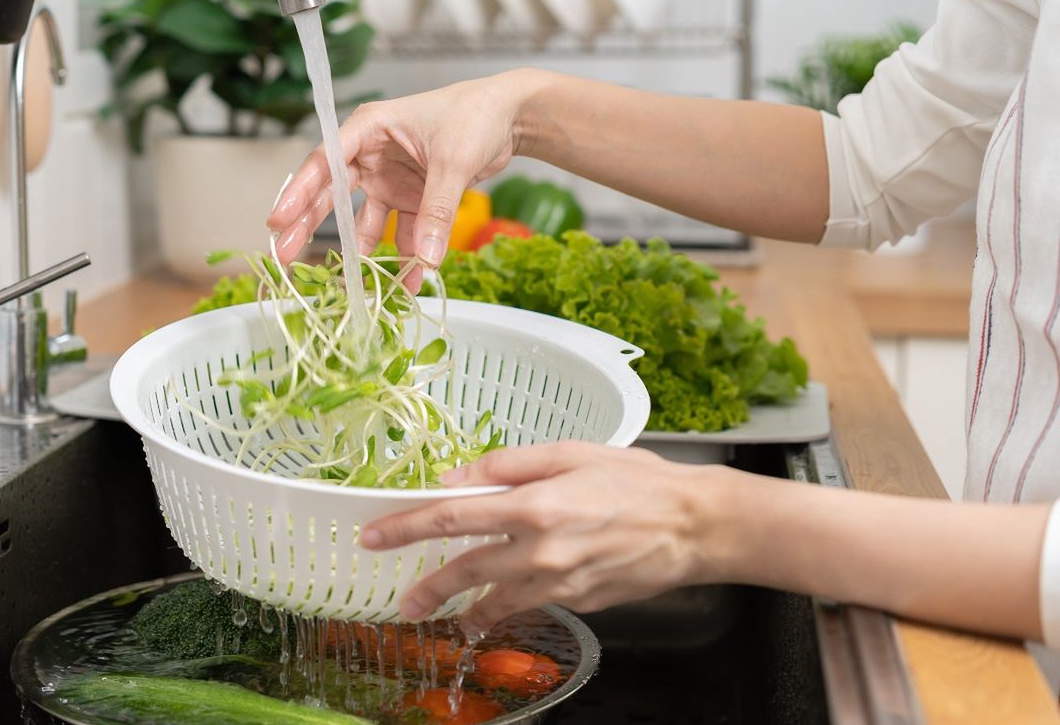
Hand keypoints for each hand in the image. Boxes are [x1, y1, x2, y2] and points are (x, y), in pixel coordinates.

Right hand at [267, 71, 542, 279]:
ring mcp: (390, 178)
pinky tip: (408, 282)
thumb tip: (424, 260)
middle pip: (334, 193)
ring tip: (352, 285)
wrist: (511, 116)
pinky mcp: (411, 196)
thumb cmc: (475, 115)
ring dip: (363, 252)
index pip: (325, 161)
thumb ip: (436, 210)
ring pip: (365, 220)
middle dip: (311, 226)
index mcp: (369, 128)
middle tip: (286, 257)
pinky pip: (400, 230)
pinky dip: (404, 255)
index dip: (300, 192)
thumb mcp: (453, 162)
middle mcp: (372, 154)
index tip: (279, 220)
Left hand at [360, 442, 723, 632]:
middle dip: (427, 588)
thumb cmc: (637, 480)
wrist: (695, 526)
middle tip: (403, 600)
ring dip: (465, 608)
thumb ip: (507, 464)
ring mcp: (559, 584)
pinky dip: (514, 604)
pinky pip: (534, 604)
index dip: (407, 528)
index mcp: (533, 505)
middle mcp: (539, 551)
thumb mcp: (570, 452)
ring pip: (496, 601)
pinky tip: (503, 605)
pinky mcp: (578, 603)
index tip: (374, 537)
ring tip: (446, 616)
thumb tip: (457, 477)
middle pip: (464, 571)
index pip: (452, 518)